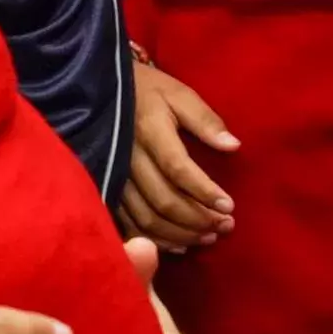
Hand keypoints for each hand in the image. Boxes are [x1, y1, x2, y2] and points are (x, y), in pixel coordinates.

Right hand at [120, 58, 237, 252]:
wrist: (99, 88)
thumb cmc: (147, 90)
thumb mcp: (178, 93)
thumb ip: (204, 119)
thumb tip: (233, 146)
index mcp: (149, 130)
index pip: (178, 168)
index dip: (204, 191)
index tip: (229, 205)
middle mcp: (129, 157)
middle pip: (163, 199)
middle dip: (198, 218)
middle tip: (225, 225)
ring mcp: (115, 174)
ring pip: (146, 217)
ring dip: (180, 233)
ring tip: (208, 237)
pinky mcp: (108, 187)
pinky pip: (128, 223)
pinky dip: (154, 239)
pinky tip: (178, 245)